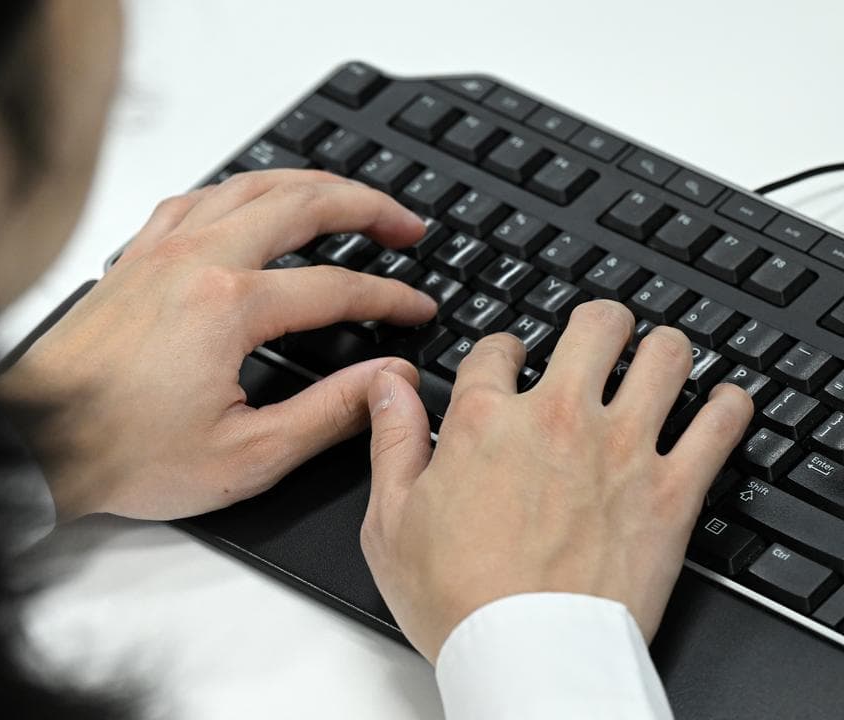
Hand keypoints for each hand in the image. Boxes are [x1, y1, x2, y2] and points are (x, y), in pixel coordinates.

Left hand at [0, 169, 436, 520]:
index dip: (388, 297)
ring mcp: (159, 251)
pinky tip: (251, 200)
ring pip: (249, 185)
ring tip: (347, 196)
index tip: (416, 309)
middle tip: (405, 224)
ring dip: (308, 183)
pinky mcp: (133, 259)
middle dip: (366, 206)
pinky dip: (239, 188)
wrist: (35, 443)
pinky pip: (196, 197)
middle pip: (301, 204)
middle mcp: (196, 261)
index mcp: (229, 307)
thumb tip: (384, 380)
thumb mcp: (246, 455)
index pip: (335, 286)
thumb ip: (328, 413)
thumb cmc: (123, 453)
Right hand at [360, 300, 753, 660]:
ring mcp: (623, 449)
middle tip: (599, 337)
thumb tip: (386, 385)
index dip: (502, 349)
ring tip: (657, 358)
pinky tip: (721, 405)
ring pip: (665, 356)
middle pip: (596, 327)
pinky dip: (728, 405)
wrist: (527, 657)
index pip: (497, 349)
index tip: (509, 361)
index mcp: (486, 421)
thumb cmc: (457, 599)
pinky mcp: (673, 490)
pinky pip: (722, 423)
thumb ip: (392, 440)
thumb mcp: (390, 520)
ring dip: (661, 349)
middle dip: (598, 324)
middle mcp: (559, 419)